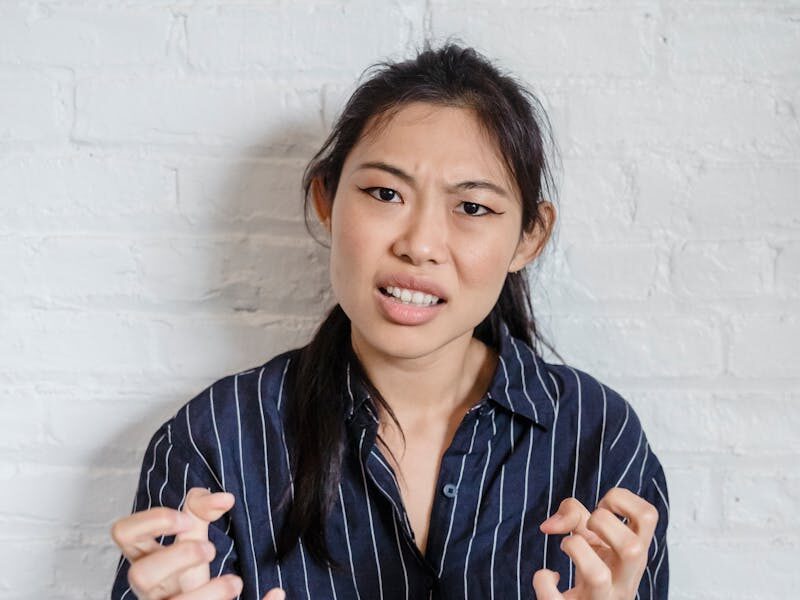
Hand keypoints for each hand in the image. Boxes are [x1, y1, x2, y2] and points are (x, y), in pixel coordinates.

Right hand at [111, 486, 245, 598]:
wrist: (205, 596)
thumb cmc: (190, 563)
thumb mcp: (194, 531)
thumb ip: (203, 507)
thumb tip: (225, 499)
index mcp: (144, 556)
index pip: (123, 532)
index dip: (153, 521)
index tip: (186, 520)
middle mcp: (147, 585)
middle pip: (139, 575)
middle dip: (180, 557)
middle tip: (210, 549)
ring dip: (206, 592)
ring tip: (233, 582)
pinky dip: (219, 599)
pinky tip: (236, 588)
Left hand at [532, 488, 658, 598]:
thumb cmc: (593, 568)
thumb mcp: (592, 537)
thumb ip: (574, 514)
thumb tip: (550, 525)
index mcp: (634, 556)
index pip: (648, 516)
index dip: (622, 500)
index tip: (604, 508)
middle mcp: (624, 580)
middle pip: (633, 547)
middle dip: (603, 522)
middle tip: (588, 528)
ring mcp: (602, 599)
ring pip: (597, 576)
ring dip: (574, 547)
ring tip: (568, 545)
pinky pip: (554, 597)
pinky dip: (543, 580)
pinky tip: (549, 576)